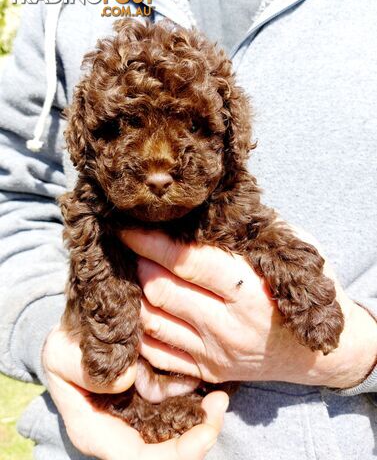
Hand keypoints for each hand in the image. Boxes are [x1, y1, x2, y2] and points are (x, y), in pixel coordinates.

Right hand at [42, 325, 228, 459]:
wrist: (71, 342)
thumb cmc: (64, 350)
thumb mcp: (60, 354)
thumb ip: (84, 370)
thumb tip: (127, 380)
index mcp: (95, 432)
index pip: (138, 459)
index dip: (176, 454)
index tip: (206, 432)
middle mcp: (119, 435)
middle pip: (164, 455)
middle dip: (198, 439)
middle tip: (220, 404)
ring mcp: (135, 423)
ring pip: (174, 438)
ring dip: (201, 423)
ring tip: (220, 398)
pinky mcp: (147, 407)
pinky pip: (175, 417)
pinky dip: (194, 409)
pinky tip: (209, 391)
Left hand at [120, 229, 376, 389]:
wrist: (318, 356)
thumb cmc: (304, 295)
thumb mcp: (294, 254)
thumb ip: (253, 232)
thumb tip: (206, 209)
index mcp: (251, 293)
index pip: (189, 263)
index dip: (153, 242)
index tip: (130, 228)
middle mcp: (228, 328)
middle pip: (161, 292)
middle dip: (139, 263)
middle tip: (133, 246)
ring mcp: (214, 355)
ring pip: (152, 323)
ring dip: (135, 294)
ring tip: (133, 272)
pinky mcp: (206, 373)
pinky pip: (156, 354)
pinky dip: (141, 329)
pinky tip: (140, 307)